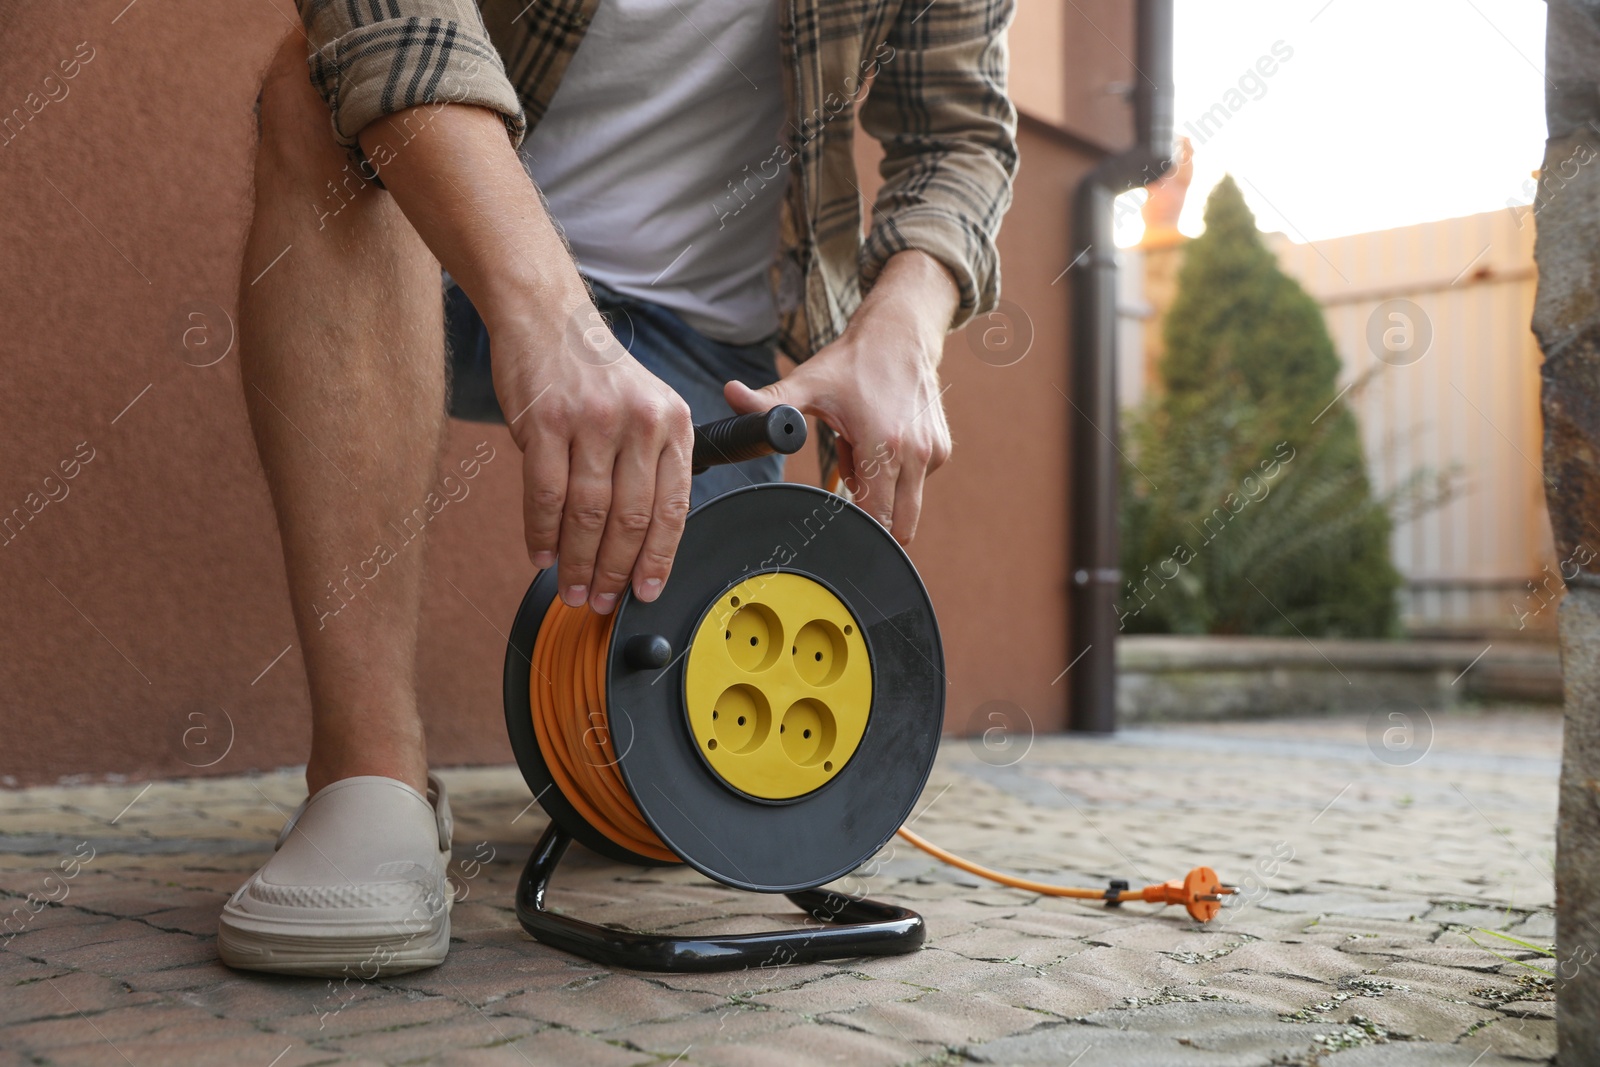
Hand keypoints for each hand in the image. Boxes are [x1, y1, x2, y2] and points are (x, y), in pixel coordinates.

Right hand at [493, 304, 692, 613]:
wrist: (547, 318)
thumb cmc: (595, 373)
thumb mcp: (646, 407)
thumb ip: (650, 463)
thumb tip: (641, 541)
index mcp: (672, 423)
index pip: (673, 507)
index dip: (658, 558)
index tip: (646, 591)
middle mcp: (640, 422)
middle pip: (631, 518)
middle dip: (616, 571)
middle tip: (601, 602)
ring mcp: (593, 421)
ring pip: (588, 513)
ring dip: (578, 561)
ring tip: (572, 589)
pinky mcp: (548, 422)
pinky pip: (545, 494)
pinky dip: (542, 533)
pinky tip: (541, 554)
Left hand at [725, 251, 957, 543]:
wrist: (900, 335)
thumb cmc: (853, 362)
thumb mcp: (808, 383)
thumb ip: (767, 401)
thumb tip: (730, 396)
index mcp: (884, 446)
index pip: (876, 519)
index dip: (854, 527)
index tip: (836, 517)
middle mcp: (916, 455)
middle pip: (898, 525)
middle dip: (871, 516)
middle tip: (850, 478)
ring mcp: (933, 454)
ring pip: (904, 503)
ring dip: (881, 490)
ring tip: (861, 448)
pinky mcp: (941, 451)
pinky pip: (916, 483)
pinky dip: (896, 474)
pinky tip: (879, 441)